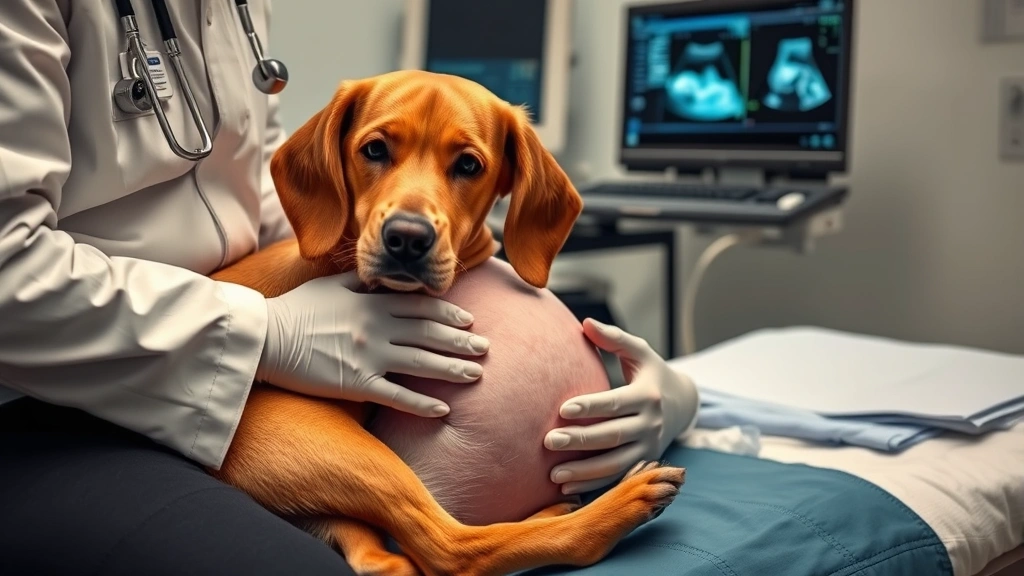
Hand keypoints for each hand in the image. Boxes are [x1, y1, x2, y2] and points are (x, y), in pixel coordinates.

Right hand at [256, 272, 488, 417]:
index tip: (470, 319)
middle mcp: (376, 327)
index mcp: (372, 302)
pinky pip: (397, 395)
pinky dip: (422, 403)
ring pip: (422, 363)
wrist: (263, 337)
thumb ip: (363, 283)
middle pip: (429, 333)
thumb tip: (387, 278)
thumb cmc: (295, 310)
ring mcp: (368, 356)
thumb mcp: (331, 285)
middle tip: (486, 348)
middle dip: (461, 341)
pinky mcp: (356, 383)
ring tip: (476, 375)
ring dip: (453, 369)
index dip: (449, 313)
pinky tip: (443, 409)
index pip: (421, 306)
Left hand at [544, 319, 698, 494]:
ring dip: (584, 472)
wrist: (683, 404)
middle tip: (549, 441)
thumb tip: (585, 323)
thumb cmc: (651, 373)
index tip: (563, 409)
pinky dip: (593, 486)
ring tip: (554, 475)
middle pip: (613, 436)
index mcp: (647, 396)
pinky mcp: (644, 463)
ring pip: (615, 464)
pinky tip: (567, 489)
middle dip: (580, 441)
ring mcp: (649, 447)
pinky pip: (617, 478)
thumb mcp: (640, 352)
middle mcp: (651, 424)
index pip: (615, 403)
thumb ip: (613, 339)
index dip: (590, 407)